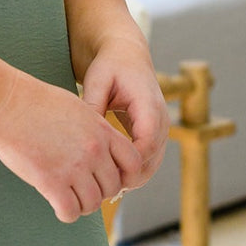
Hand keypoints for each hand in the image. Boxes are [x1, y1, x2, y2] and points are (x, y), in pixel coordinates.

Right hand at [0, 71, 144, 223]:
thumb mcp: (76, 107)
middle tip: (82, 189)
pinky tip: (57, 205)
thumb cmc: (34, 102)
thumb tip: (101, 146)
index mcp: (102, 130)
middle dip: (99, 190)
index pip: (133, 162)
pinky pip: (70, 211)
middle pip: (113, 186)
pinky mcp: (51, 182)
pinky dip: (66, 213)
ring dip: (82, 204)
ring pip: (93, 203)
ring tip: (69, 198)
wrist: (6, 104)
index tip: (106, 176)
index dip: (123, 173)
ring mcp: (74, 167)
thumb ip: (93, 128)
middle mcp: (94, 150)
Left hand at [79, 38, 170, 190]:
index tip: (103, 174)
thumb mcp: (98, 80)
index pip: (147, 144)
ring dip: (131, 177)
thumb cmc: (110, 66)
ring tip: (102, 187)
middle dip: (128, 177)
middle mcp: (161, 120)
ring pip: (152, 164)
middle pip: (152, 160)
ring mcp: (162, 128)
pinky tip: (109, 177)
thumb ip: (93, 106)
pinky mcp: (155, 134)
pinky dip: (133, 171)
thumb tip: (84, 133)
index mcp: (149, 106)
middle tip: (99, 188)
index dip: (128, 164)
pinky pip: (148, 160)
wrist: (127, 56)